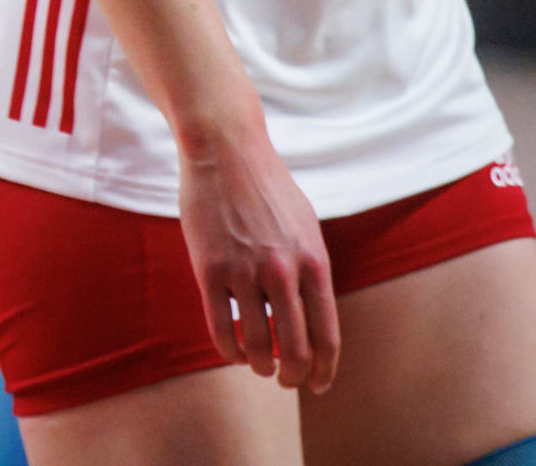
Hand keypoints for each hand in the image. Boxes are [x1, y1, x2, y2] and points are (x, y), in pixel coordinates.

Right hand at [177, 114, 341, 392]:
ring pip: (257, 344)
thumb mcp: (305, 227)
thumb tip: (311, 318)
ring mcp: (244, 271)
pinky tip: (232, 354)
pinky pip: (221, 328)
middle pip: (295, 349)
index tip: (318, 385)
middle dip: (293, 376)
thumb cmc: (267, 187)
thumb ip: (311, 270)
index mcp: (313, 262)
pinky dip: (229, 351)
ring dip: (259, 365)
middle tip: (286, 381)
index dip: (324, 370)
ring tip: (259, 367)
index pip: (327, 336)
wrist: (225, 149)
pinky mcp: (209, 269)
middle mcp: (283, 271)